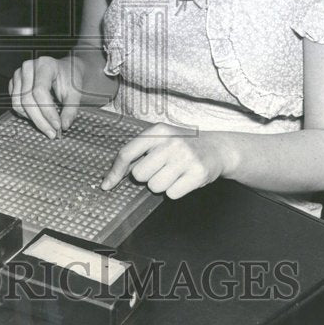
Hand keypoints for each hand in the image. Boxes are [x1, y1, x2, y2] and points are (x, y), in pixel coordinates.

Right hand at [9, 55, 82, 138]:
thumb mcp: (75, 92)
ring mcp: (18, 74)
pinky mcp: (14, 83)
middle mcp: (28, 67)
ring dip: (32, 119)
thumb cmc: (68, 78)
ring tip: (46, 126)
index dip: (47, 111)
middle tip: (52, 132)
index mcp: (45, 65)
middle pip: (27, 99)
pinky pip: (14, 103)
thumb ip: (71, 109)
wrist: (63, 70)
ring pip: (18, 103)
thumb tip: (64, 126)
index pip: (40, 91)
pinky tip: (38, 116)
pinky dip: (25, 114)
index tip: (57, 126)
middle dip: (40, 120)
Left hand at [101, 124, 225, 198]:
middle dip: (147, 176)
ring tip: (174, 173)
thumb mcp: (161, 139)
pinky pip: (172, 194)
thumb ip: (139, 152)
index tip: (107, 184)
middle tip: (161, 168)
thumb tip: (112, 175)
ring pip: (155, 186)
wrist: (217, 148)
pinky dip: (176, 191)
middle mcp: (170, 142)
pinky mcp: (197, 173)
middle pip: (139, 174)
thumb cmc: (182, 146)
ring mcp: (185, 157)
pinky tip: (184, 179)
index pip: (127, 153)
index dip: (115, 171)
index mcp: (158, 131)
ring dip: (162, 185)